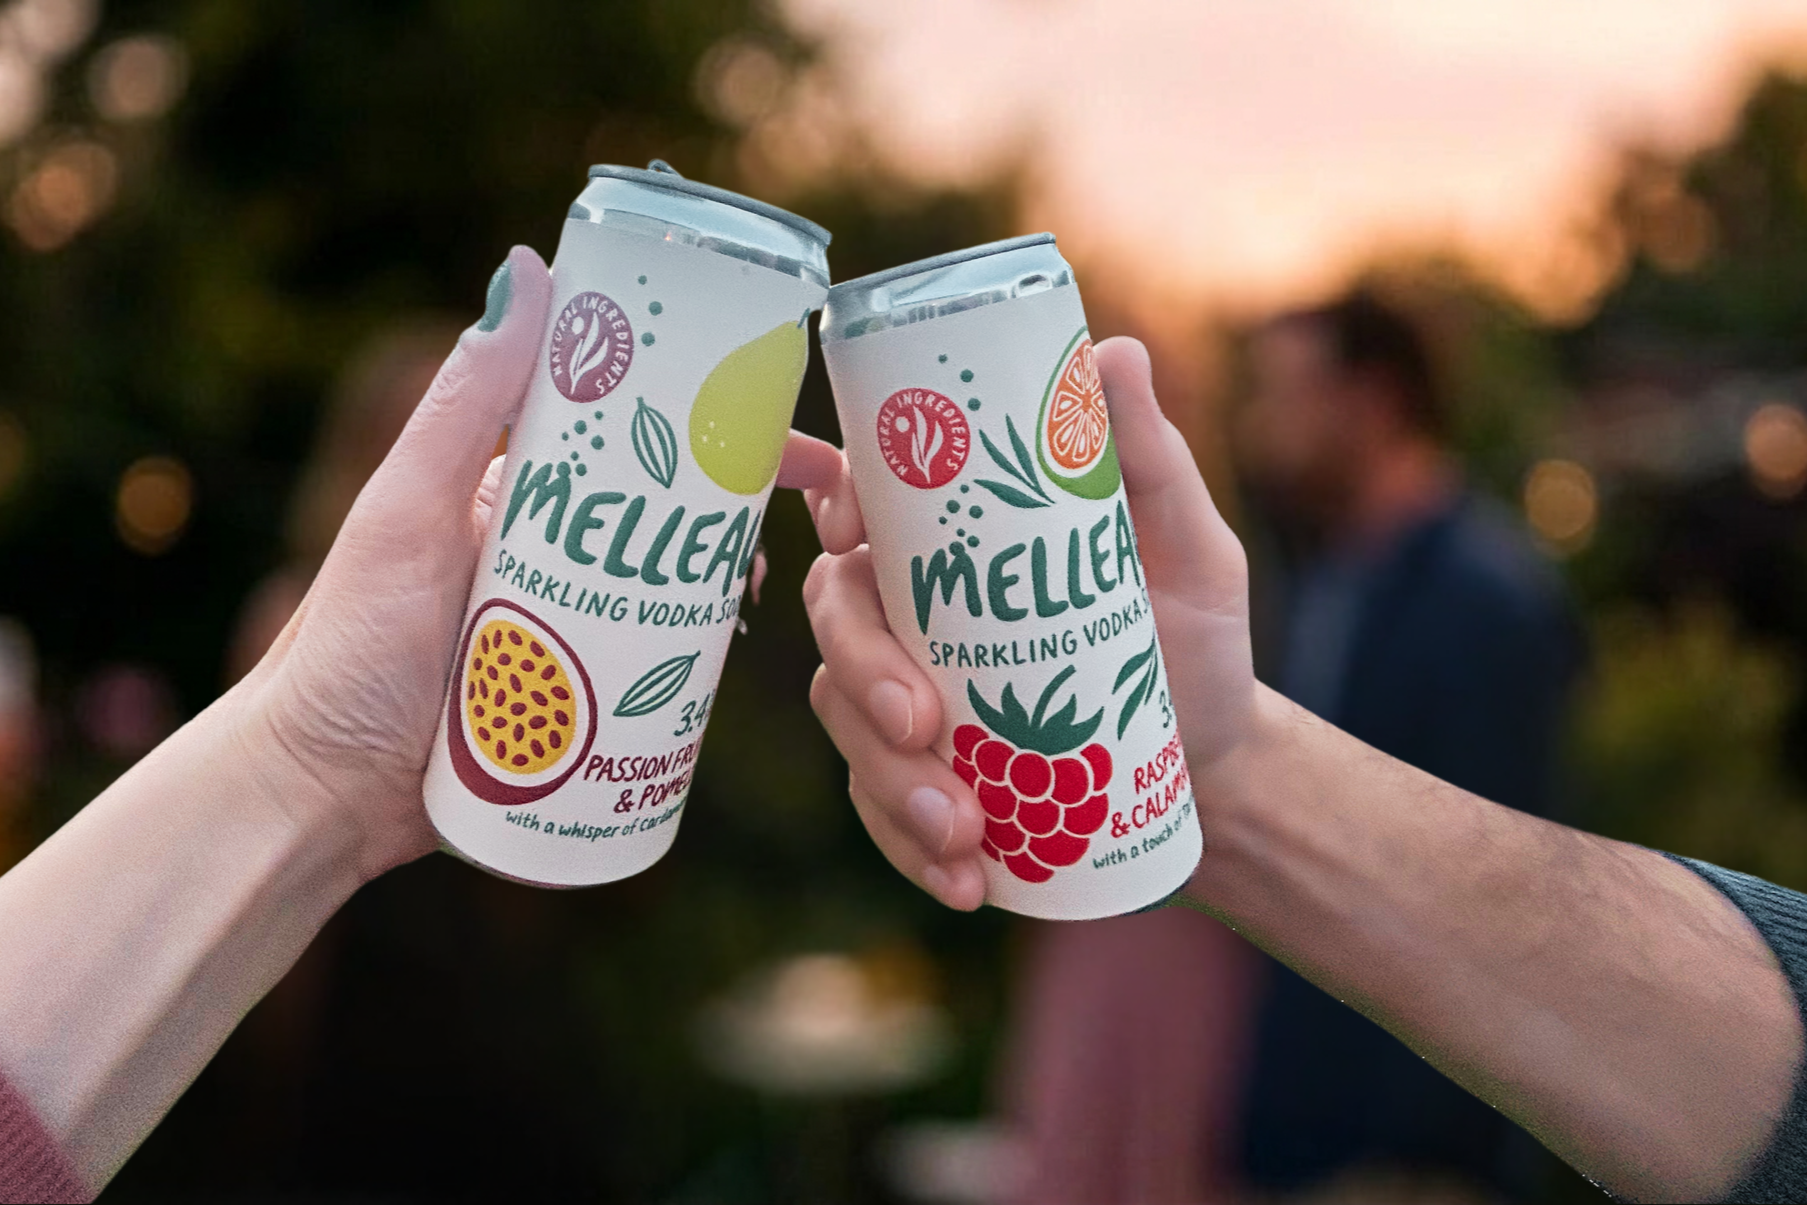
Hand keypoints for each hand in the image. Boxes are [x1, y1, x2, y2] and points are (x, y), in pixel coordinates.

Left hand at [231, 252, 851, 882]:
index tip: (779, 427)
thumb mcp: (409, 511)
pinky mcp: (575, 703)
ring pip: (669, 592)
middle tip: (799, 519)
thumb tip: (529, 267)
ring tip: (751, 598)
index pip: (626, 433)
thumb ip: (466, 402)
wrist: (320, 795)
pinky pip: (651, 673)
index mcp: (512, 493)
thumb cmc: (344, 648)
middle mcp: (546, 554)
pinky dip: (694, 665)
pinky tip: (723, 667)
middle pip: (665, 512)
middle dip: (736, 508)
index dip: (707, 419)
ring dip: (722, 587)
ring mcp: (564, 628)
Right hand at [797, 336, 1255, 908]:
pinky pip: (881, 814)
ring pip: (846, 725)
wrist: (1217, 764)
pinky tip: (965, 882)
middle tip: (922, 722)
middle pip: (835, 621)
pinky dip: (911, 851)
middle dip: (861, 674)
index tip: (842, 521)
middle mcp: (913, 617)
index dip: (825, 498)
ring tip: (964, 831)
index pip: (857, 502)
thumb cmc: (1192, 637)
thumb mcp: (1188, 546)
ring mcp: (910, 705)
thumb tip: (1116, 352)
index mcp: (952, 546)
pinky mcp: (926, 785)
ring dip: (889, 782)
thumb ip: (1147, 458)